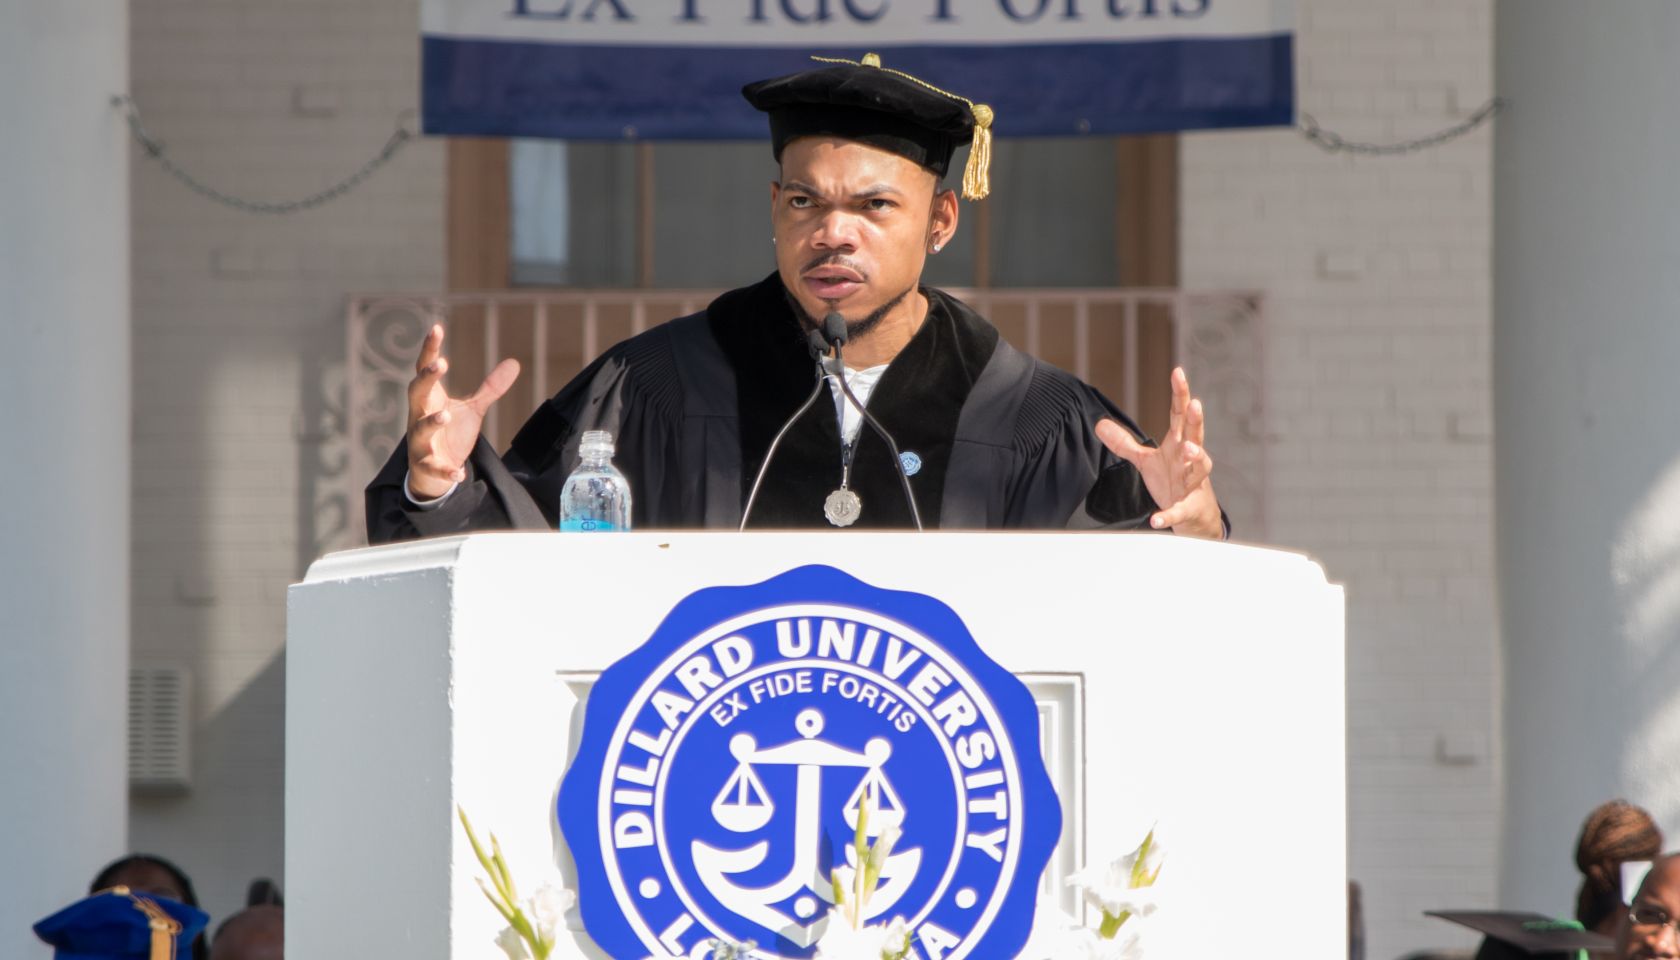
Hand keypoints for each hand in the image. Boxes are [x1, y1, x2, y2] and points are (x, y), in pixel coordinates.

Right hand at [406, 324, 519, 499]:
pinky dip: (446, 471)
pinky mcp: (427, 466)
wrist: (432, 473)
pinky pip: (434, 468)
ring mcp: (420, 442)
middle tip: (440, 364)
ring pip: (420, 430)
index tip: (436, 327)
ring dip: (432, 422)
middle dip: (426, 379)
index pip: (425, 370)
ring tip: (446, 415)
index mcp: (429, 400)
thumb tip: (514, 362)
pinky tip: (459, 473)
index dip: (429, 349)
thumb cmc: (449, 433)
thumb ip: (490, 388)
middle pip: (416, 393)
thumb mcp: (472, 409)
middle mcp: (419, 417)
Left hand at [1094, 366, 1222, 539]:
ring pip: (1199, 468)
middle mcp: (1189, 460)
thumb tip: (1099, 424)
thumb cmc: (1173, 480)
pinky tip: (1156, 518)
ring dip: (1195, 458)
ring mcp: (1191, 484)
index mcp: (1178, 445)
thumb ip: (1125, 443)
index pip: (1179, 416)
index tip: (1178, 371)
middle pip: (1195, 435)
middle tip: (1195, 404)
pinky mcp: (1187, 509)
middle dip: (1196, 421)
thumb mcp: (1147, 460)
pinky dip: (1168, 515)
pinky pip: (1178, 511)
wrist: (1195, 515)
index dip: (1179, 393)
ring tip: (1188, 450)